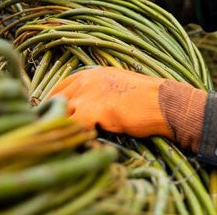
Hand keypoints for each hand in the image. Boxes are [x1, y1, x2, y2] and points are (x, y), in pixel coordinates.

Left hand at [48, 67, 206, 150]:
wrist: (162, 103)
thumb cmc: (146, 98)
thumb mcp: (117, 86)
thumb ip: (97, 92)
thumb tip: (84, 107)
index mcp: (92, 73)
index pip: (60, 87)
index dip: (55, 103)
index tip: (53, 115)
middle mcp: (86, 81)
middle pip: (56, 101)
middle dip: (55, 117)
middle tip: (59, 132)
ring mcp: (86, 95)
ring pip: (61, 115)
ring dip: (64, 128)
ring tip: (71, 140)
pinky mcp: (91, 111)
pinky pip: (72, 128)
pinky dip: (76, 137)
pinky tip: (84, 143)